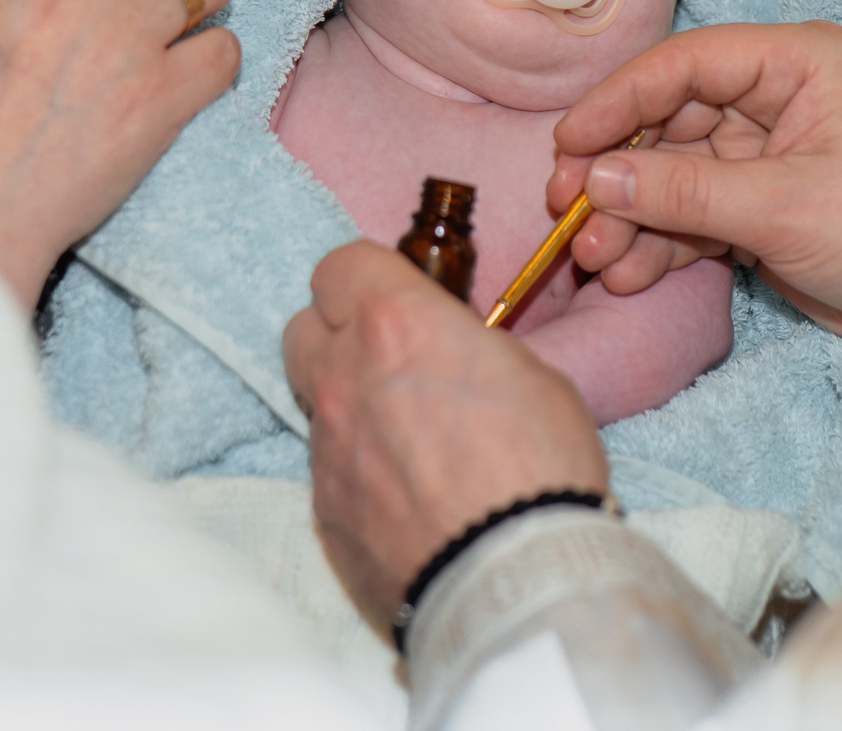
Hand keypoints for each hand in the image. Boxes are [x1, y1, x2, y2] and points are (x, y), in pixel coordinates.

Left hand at [284, 243, 609, 625]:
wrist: (512, 576)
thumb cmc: (539, 465)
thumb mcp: (532, 374)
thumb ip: (471, 349)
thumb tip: (453, 353)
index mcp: (396, 325)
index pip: (339, 266)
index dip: (368, 277)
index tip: (398, 297)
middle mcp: (344, 378)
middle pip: (303, 328)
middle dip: (339, 334)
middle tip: (392, 360)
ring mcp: (327, 448)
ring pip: (316, 403)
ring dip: (350, 407)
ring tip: (410, 441)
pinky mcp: (324, 511)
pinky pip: (329, 471)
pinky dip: (359, 472)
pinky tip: (409, 496)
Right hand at [547, 21, 841, 357]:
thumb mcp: (785, 209)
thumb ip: (685, 193)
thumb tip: (596, 180)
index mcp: (793, 65)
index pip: (684, 64)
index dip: (619, 101)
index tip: (569, 144)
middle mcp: (771, 99)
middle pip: (665, 122)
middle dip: (615, 171)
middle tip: (564, 210)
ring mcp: (761, 155)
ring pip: (670, 175)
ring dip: (628, 216)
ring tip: (591, 258)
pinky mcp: (758, 207)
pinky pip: (689, 216)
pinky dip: (657, 243)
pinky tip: (625, 274)